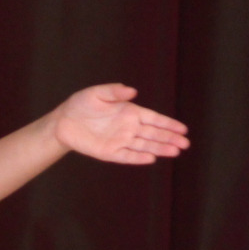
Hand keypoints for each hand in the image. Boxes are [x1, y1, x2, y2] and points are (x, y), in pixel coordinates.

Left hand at [52, 84, 189, 163]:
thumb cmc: (81, 104)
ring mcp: (120, 141)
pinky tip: (151, 158)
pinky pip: (127, 156)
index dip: (168, 124)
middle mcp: (128, 128)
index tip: (183, 129)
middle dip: (170, 138)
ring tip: (175, 152)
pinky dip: (138, 157)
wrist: (62, 121)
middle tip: (186, 144)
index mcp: (129, 112)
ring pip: (144, 146)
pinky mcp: (109, 152)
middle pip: (153, 134)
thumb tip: (133, 91)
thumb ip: (115, 91)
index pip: (154, 119)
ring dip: (159, 149)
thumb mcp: (97, 93)